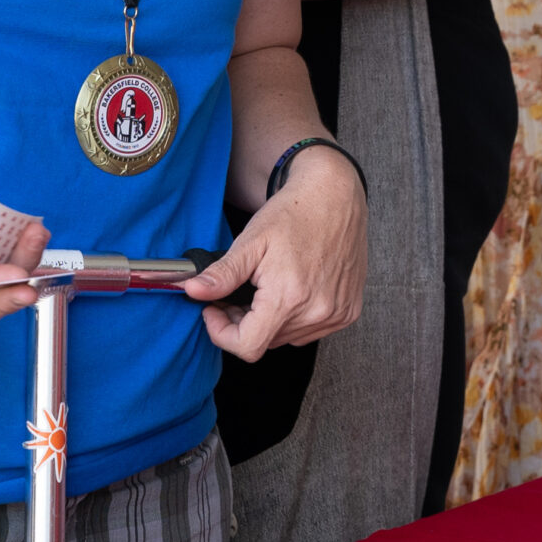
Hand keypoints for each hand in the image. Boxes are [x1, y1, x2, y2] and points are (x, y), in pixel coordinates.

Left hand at [188, 147, 367, 360]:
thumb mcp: (251, 240)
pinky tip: (294, 289)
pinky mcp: (349, 311)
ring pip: (287, 338)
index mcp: (289, 297)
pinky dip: (296, 318)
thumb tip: (192, 292)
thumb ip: (223, 274)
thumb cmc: (294, 213)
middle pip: (266, 341)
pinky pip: (311, 331)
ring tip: (266, 288)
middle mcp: (317, 311)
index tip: (214, 310)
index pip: (248, 346)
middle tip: (238, 292)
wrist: (335, 195)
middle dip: (243, 322)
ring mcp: (337, 313)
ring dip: (270, 322)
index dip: (222, 333)